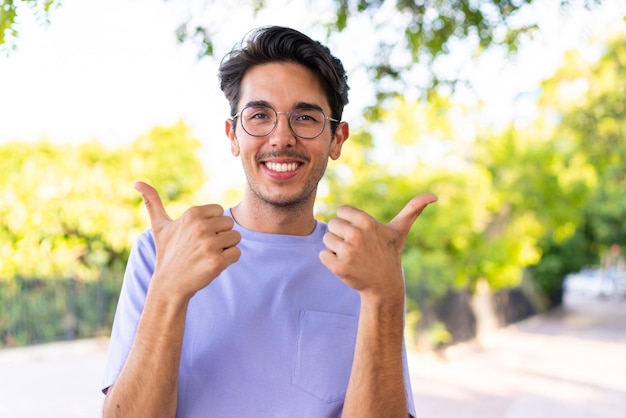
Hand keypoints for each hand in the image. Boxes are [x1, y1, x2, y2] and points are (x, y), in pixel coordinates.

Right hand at [135, 181, 240, 298]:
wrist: (169, 285)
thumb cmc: (167, 253)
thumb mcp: (160, 226)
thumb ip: (152, 202)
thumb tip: (137, 182)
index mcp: (192, 213)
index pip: (220, 211)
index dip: (212, 225)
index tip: (197, 236)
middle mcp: (201, 226)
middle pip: (230, 224)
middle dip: (220, 236)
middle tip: (202, 248)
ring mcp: (209, 244)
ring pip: (236, 238)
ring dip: (225, 248)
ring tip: (207, 255)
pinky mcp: (217, 262)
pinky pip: (237, 253)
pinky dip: (229, 260)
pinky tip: (212, 265)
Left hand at [320, 193, 436, 298]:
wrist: (384, 285)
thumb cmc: (390, 253)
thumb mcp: (400, 230)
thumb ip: (413, 209)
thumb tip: (434, 195)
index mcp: (366, 222)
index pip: (341, 211)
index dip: (349, 221)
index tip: (361, 232)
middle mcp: (356, 235)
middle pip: (332, 225)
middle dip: (341, 235)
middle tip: (357, 247)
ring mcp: (347, 252)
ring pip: (326, 240)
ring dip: (335, 248)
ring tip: (352, 256)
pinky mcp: (338, 267)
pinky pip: (322, 255)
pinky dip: (330, 260)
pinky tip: (346, 265)